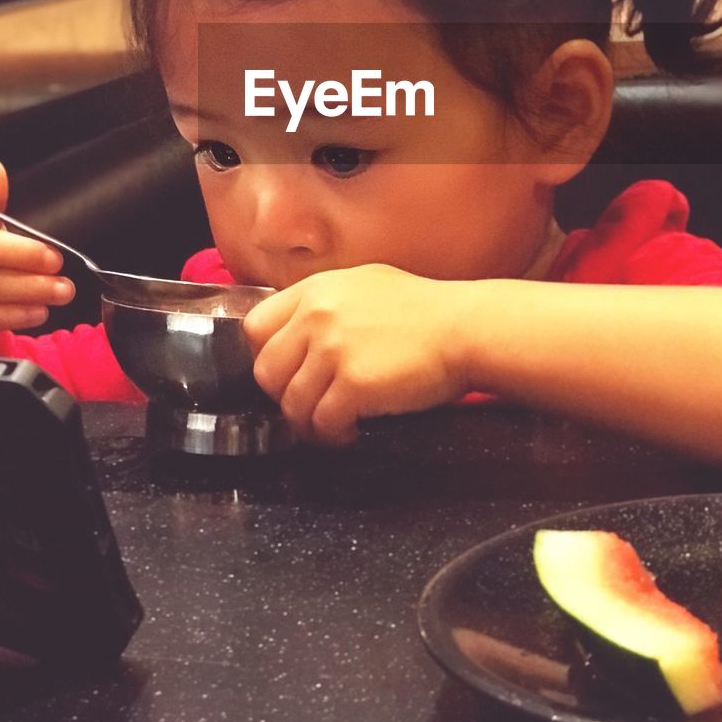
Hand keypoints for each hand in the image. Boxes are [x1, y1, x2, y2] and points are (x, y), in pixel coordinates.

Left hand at [243, 264, 469, 446]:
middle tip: (313, 405)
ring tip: (336, 423)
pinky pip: (323, 423)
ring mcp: (332, 349)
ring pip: (292, 405)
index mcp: (315, 290)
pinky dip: (335, 435)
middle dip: (285, 396)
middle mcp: (316, 315)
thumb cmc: (424, 310)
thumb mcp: (365, 286)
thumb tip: (297, 332)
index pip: (255, 327)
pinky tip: (356, 429)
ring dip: (311, 422)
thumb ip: (326, 304)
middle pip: (266, 372)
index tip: (289, 373)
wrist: (465, 328)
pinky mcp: (353, 384)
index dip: (268, 357)